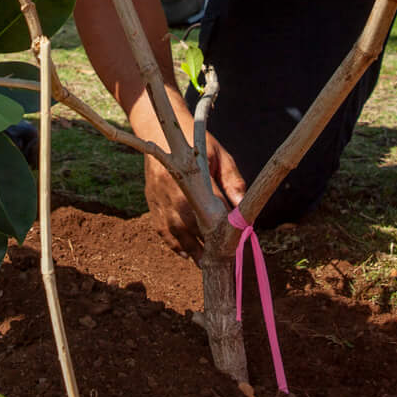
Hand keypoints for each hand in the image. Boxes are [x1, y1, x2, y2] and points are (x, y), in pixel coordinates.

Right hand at [144, 129, 245, 258]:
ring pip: (177, 234)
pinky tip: (186, 253)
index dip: (226, 229)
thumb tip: (244, 209)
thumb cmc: (195, 142)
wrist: (159, 132)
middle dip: (209, 246)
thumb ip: (233, 181)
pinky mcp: (152, 204)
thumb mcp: (219, 155)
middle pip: (194, 227)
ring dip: (192, 251)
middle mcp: (174, 192)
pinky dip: (174, 245)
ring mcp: (161, 199)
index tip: (237, 243)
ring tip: (206, 265)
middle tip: (224, 261)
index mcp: (193, 177)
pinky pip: (163, 231)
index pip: (214, 210)